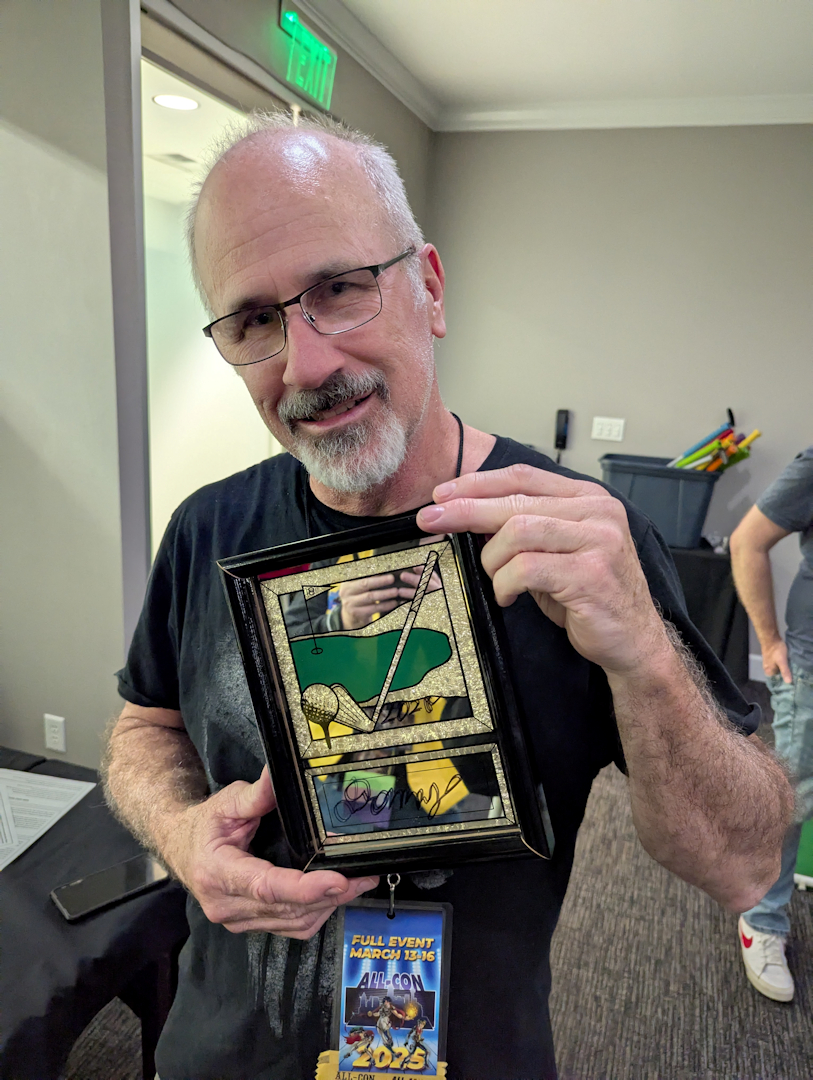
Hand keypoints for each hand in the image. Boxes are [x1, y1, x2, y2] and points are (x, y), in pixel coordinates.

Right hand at [165, 767, 377, 938]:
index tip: (338, 880)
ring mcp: (238, 920)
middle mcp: (226, 905)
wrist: (182, 847)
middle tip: (365, 876)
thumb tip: (279, 774)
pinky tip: (334, 895)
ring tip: (359, 884)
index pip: (266, 887)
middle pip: (287, 909)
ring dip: (328, 907)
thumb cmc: (205, 825)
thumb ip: (257, 794)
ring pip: (293, 923)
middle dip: (330, 895)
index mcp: (217, 873)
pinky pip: (289, 927)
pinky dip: (316, 914)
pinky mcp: (250, 924)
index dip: (305, 888)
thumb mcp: (226, 802)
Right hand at [338, 568, 440, 628]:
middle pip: (367, 584)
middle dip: (382, 581)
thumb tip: (392, 565)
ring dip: (387, 594)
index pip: (363, 573)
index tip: (390, 566)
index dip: (377, 569)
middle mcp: (346, 592)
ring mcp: (350, 605)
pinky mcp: (356, 616)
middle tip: (396, 577)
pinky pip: (374, 610)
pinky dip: (386, 606)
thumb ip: (372, 578)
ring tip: (399, 591)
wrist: (347, 621)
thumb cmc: (359, 600)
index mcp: (348, 581)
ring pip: (372, 598)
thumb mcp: (362, 588)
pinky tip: (396, 603)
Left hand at [416, 463, 667, 675]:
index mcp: (588, 499)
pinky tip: (507, 595)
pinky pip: (526, 570)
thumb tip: (467, 514)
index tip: (443, 494)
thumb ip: (526, 527)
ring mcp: (598, 541)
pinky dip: (505, 584)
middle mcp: (597, 512)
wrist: (633, 641)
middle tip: (431, 520)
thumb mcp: (557, 551)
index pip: (524, 476)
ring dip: (492, 559)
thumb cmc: (590, 596)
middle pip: (515, 501)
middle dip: (465, 510)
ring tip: (494, 577)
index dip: (478, 482)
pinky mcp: (591, 575)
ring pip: (517, 532)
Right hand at [761, 638, 791, 682]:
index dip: (784, 679)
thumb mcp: (782, 661)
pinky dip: (782, 663)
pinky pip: (778, 663)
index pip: (777, 679)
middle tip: (793, 672)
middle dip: (784, 673)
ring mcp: (768, 662)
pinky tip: (787, 661)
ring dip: (784, 668)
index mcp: (768, 671)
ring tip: (791, 667)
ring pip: (778, 668)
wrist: (771, 638)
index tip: (792, 679)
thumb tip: (788, 682)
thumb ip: (785, 671)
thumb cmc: (775, 650)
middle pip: (777, 674)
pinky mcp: (771, 657)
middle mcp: (767, 668)